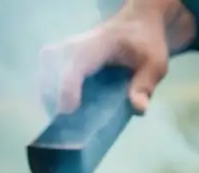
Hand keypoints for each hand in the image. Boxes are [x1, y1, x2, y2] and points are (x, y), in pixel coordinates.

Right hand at [39, 0, 193, 114]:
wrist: (136, 22)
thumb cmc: (144, 42)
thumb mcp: (154, 63)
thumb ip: (145, 85)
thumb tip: (138, 109)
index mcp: (96, 45)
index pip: (74, 68)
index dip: (67, 91)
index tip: (69, 114)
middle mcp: (73, 47)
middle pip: (50, 75)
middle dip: (54, 102)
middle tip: (67, 125)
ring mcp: (63, 52)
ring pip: (43, 78)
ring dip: (51, 101)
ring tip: (64, 122)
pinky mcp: (59, 60)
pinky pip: (45, 79)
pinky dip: (51, 96)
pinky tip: (63, 112)